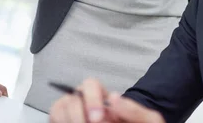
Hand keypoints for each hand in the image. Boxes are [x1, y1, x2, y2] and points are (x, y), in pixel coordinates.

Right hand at [49, 78, 163, 122]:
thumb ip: (134, 110)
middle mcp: (84, 103)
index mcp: (103, 98)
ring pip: (60, 108)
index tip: (98, 118)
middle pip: (72, 97)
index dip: (92, 99)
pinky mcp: (63, 121)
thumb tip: (114, 97)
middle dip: (78, 115)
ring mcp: (72, 113)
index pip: (91, 84)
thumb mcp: (147, 120)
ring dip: (71, 120)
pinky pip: (55, 118)